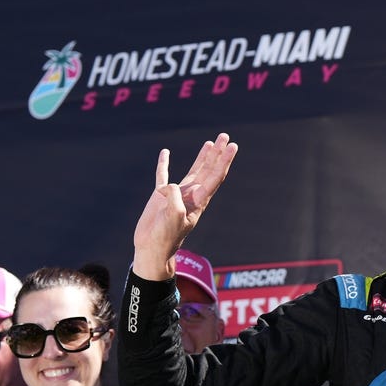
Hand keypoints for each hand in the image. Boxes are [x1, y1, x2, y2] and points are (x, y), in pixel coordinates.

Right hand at [132, 133, 238, 280]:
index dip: (224, 161)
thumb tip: (169, 186)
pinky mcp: (161, 196)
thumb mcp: (174, 217)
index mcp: (199, 200)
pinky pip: (163, 176)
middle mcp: (192, 195)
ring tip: (211, 142)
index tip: (232, 146)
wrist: (152, 248)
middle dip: (218, 153)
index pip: (215, 176)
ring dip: (203, 156)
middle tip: (225, 137)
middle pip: (209, 170)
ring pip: (194, 170)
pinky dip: (164, 164)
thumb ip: (175, 199)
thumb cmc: (166, 236)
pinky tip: (166, 152)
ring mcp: (177, 194)